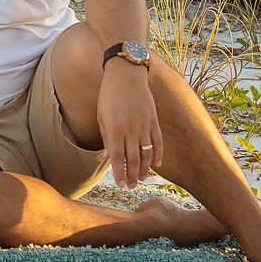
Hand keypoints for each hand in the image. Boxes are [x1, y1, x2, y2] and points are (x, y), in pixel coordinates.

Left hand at [98, 60, 163, 184]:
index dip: (119, 173)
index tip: (120, 184)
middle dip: (132, 176)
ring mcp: (144, 125)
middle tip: (131, 187)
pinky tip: (157, 165)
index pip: (118, 158)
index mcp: (115, 130)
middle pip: (134, 159)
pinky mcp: (154, 120)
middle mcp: (131, 130)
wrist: (126, 74)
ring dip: (145, 169)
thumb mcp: (101, 116)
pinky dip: (158, 154)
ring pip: (147, 153)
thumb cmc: (109, 95)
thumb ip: (106, 137)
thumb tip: (109, 157)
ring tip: (142, 179)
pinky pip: (158, 142)